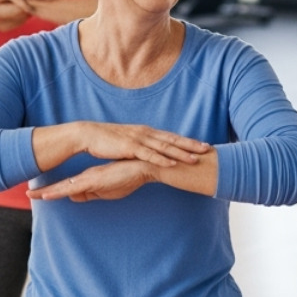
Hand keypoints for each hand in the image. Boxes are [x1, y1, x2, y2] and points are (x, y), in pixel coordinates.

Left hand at [28, 160, 155, 201]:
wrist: (145, 167)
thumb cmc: (129, 177)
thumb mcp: (108, 190)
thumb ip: (90, 193)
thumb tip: (72, 197)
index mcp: (89, 179)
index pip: (66, 186)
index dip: (51, 191)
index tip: (36, 193)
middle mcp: (87, 177)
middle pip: (60, 186)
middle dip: (43, 191)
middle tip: (27, 193)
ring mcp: (90, 178)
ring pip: (63, 187)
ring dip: (47, 192)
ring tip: (31, 195)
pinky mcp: (95, 179)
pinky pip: (73, 188)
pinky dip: (58, 192)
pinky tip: (48, 195)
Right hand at [74, 121, 210, 167]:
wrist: (89, 134)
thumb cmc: (108, 141)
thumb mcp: (128, 143)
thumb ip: (141, 147)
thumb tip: (150, 154)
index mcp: (147, 132)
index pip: (171, 137)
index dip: (187, 141)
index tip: (202, 145)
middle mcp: (146, 133)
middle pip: (173, 140)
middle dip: (191, 145)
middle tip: (208, 149)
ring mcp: (139, 139)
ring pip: (164, 147)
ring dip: (181, 153)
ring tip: (195, 159)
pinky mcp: (129, 147)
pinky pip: (149, 155)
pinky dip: (162, 159)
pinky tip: (173, 164)